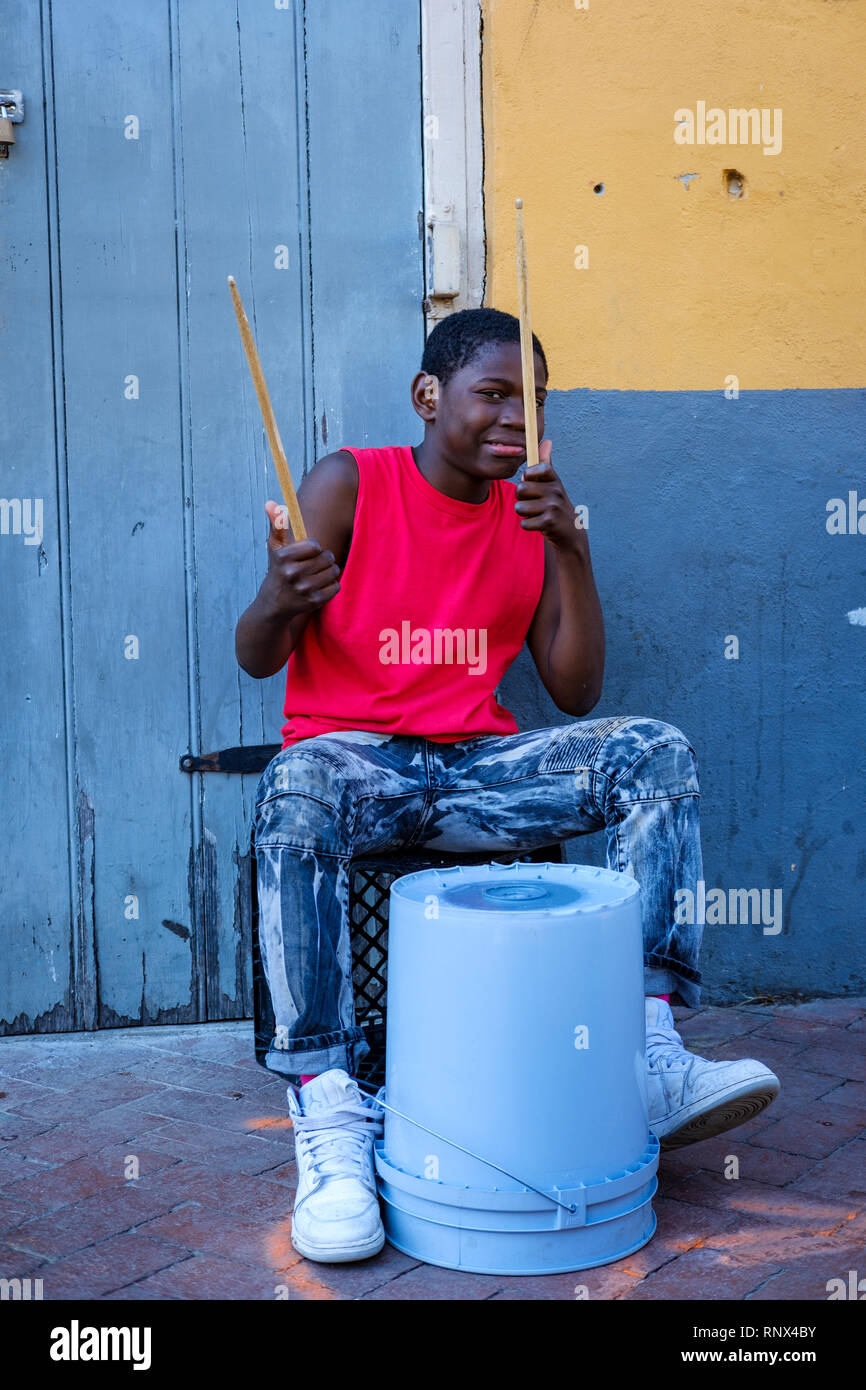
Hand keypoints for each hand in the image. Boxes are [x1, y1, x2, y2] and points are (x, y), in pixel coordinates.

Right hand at [261, 500, 340, 617]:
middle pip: (327, 558)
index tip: (308, 554)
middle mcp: (292, 573)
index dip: (314, 548)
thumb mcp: (274, 548)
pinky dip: (331, 586)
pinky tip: (320, 587)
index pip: (315, 545)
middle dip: (325, 559)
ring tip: (319, 574)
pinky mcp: (313, 601)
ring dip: (330, 571)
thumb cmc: (278, 570)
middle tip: (317, 564)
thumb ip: (276, 524)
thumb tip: (271, 502)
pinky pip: (335, 587)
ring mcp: (303, 589)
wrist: (273, 604)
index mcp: (284, 557)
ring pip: (333, 571)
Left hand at [514, 440, 579, 551]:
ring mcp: (552, 507)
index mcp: (554, 480)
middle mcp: (555, 491)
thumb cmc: (554, 503)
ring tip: (536, 513)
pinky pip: (524, 522)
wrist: (569, 532)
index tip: (530, 481)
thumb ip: (545, 463)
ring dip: (523, 513)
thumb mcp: (552, 483)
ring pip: (520, 507)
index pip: (539, 468)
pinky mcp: (548, 522)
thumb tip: (547, 440)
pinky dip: (528, 525)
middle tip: (532, 502)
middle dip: (520, 498)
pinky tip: (539, 524)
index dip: (529, 474)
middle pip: (521, 489)